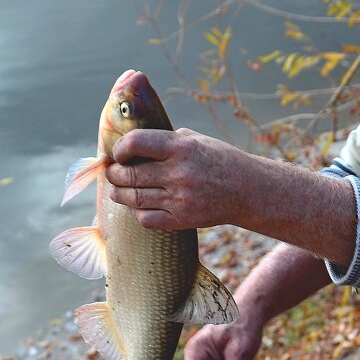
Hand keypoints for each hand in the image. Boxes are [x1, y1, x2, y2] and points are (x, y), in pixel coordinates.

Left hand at [105, 128, 255, 230]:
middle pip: (129, 174)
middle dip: (114, 173)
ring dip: (118, 193)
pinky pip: (145, 218)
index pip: (135, 143)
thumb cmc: (217, 159)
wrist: (248, 190)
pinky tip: (137, 204)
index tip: (119, 153)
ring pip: (132, 198)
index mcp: (181, 147)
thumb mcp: (195, 139)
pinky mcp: (182, 220)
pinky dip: (135, 211)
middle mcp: (179, 173)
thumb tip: (129, 144)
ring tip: (117, 189)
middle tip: (112, 172)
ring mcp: (180, 199)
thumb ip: (163, 139)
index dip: (120, 149)